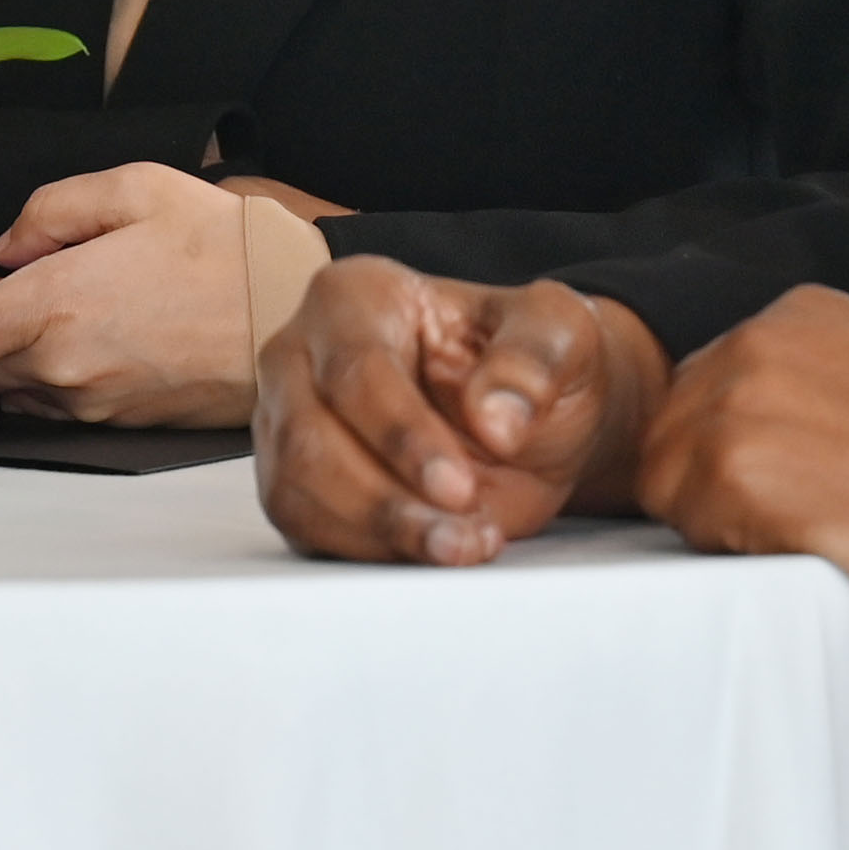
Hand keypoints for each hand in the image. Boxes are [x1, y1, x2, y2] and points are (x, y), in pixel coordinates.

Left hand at [0, 163, 306, 425]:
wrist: (291, 314)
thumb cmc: (224, 250)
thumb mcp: (136, 188)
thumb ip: (51, 210)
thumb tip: (8, 248)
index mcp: (56, 303)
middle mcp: (62, 365)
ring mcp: (90, 403)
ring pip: (10, 390)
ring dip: (8, 360)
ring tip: (52, 314)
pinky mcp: (117, 424)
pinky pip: (54, 407)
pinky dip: (48, 380)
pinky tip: (84, 342)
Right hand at [254, 260, 664, 563]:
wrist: (532, 421)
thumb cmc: (532, 364)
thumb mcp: (559, 335)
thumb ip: (532, 362)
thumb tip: (494, 418)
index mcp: (357, 296)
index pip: (356, 369)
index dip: (402, 436)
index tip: (458, 486)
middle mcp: (304, 354)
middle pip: (309, 439)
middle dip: (385, 503)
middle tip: (461, 536)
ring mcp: (289, 421)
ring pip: (298, 492)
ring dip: (381, 536)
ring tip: (460, 546)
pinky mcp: (296, 483)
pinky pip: (308, 530)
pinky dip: (373, 553)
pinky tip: (436, 549)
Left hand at [633, 285, 848, 634]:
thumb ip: (799, 389)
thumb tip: (735, 441)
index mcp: (796, 315)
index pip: (704, 391)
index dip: (735, 452)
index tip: (798, 481)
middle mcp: (756, 340)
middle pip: (673, 431)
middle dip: (714, 485)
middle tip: (805, 518)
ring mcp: (740, 401)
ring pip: (669, 481)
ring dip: (721, 522)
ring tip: (813, 532)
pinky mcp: (736, 470)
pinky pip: (691, 526)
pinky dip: (736, 551)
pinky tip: (813, 545)